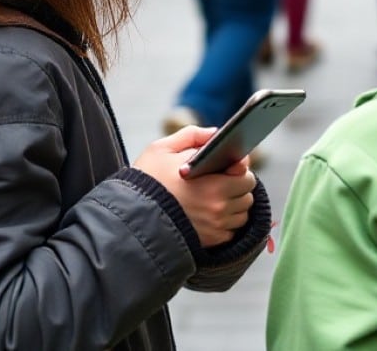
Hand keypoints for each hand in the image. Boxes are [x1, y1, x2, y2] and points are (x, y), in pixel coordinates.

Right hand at [134, 127, 256, 247]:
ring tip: (213, 197)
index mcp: (213, 184)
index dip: (239, 168)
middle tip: (219, 180)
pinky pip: (230, 231)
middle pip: (246, 195)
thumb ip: (192, 136)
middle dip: (237, 185)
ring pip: (241, 214)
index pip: (246, 175)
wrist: (130, 218)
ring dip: (233, 205)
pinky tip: (208, 214)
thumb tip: (215, 133)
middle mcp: (218, 208)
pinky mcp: (210, 243)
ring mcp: (215, 228)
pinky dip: (224, 222)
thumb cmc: (146, 182)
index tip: (229, 166)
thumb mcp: (162, 149)